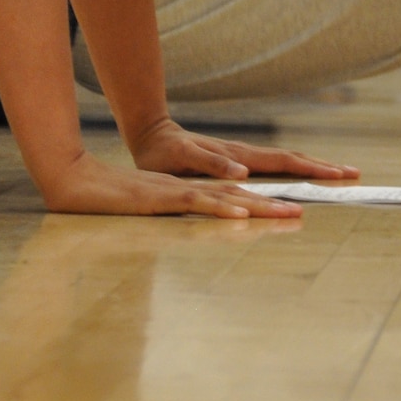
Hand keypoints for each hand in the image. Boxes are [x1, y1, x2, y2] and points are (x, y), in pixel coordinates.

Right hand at [39, 150, 304, 218]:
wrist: (75, 180)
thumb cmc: (117, 197)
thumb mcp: (161, 207)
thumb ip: (189, 211)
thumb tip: (218, 219)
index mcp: (203, 186)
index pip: (251, 188)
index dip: (284, 191)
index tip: (316, 198)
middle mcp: (199, 184)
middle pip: (252, 188)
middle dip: (291, 191)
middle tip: (326, 196)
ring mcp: (181, 190)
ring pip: (231, 195)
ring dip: (264, 204)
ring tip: (294, 212)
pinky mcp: (160, 198)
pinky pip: (196, 202)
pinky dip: (219, 206)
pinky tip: (239, 211)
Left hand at [128, 118, 359, 182]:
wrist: (154, 134)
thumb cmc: (164, 154)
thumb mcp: (183, 160)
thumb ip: (212, 166)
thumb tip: (244, 174)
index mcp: (240, 156)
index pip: (285, 162)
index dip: (313, 169)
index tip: (339, 174)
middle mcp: (247, 154)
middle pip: (294, 159)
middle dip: (325, 166)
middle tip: (354, 174)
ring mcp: (245, 155)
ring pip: (286, 159)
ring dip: (313, 165)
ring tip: (337, 172)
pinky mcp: (239, 158)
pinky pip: (274, 163)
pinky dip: (295, 166)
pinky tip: (302, 172)